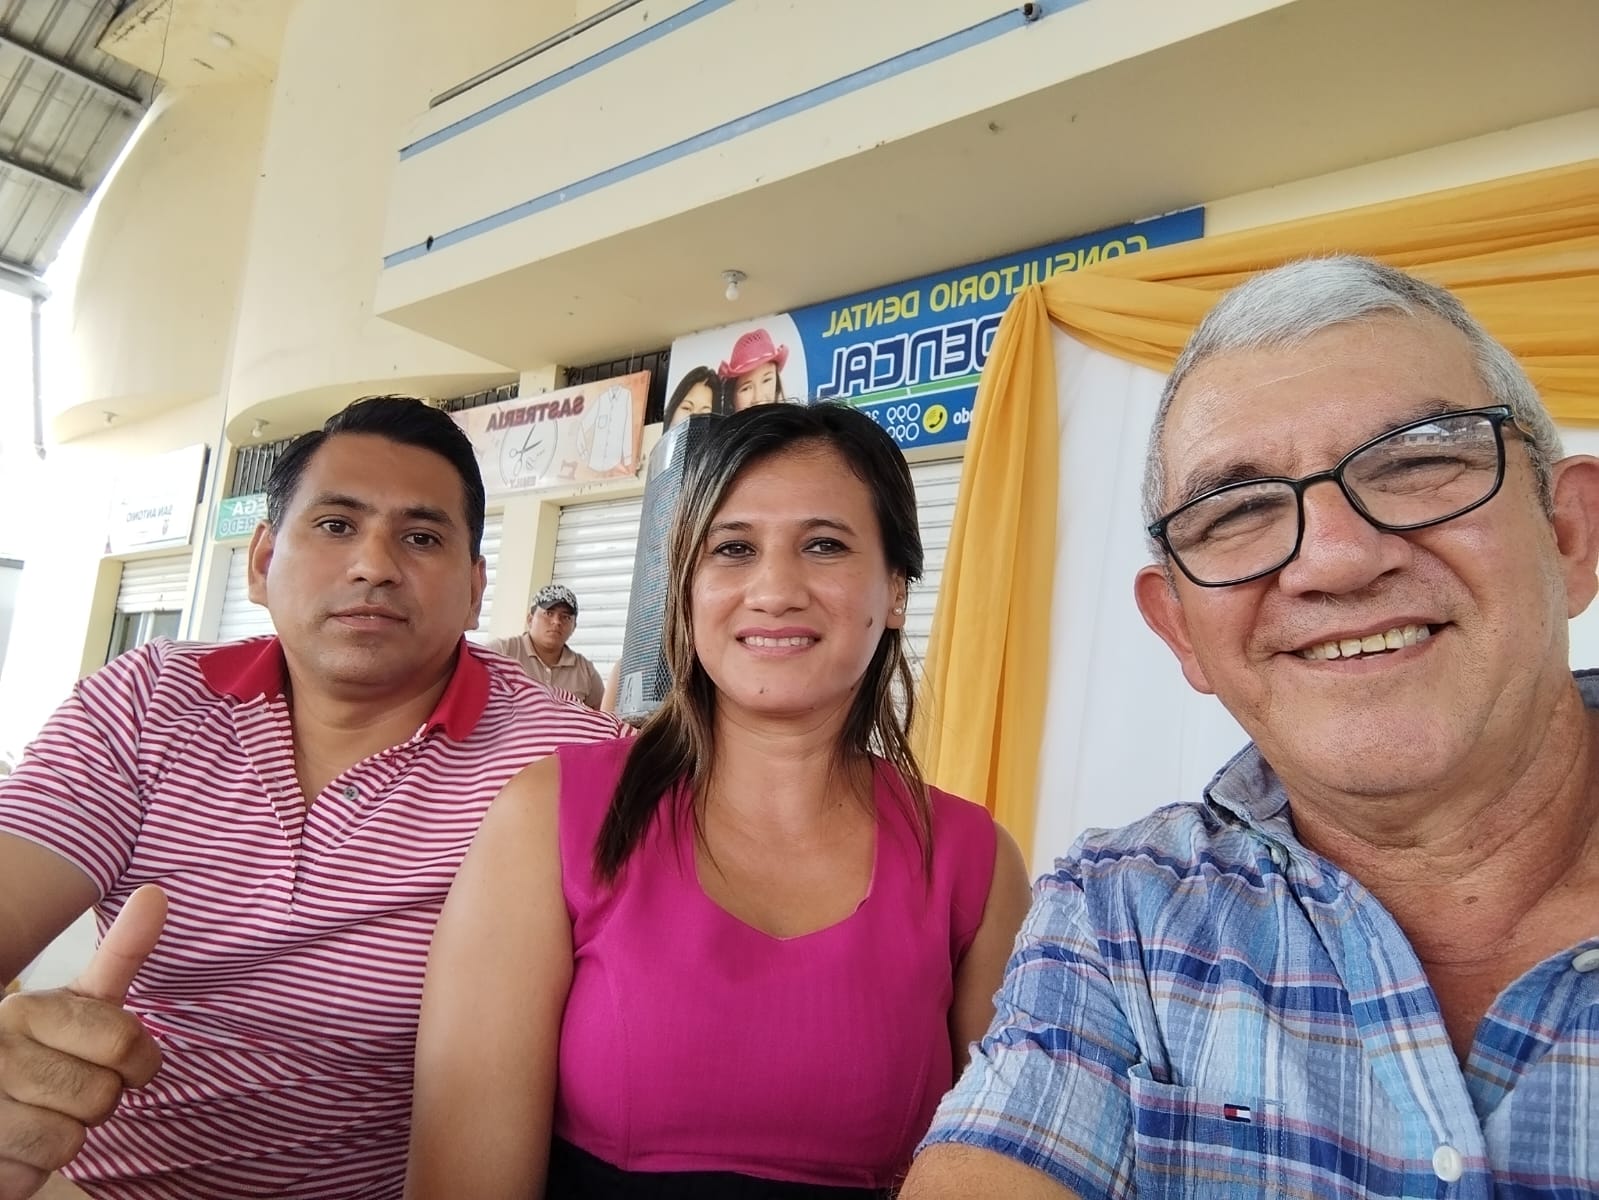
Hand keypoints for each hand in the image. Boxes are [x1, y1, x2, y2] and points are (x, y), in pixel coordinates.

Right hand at [0, 886, 166, 1198]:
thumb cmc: (43, 1049)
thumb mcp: (81, 1001)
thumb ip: (121, 953)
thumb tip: (157, 892)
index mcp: (30, 1009)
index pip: (125, 1042)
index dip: (139, 1064)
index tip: (120, 1059)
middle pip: (102, 1097)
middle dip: (100, 1102)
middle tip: (69, 1088)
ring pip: (68, 1140)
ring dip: (66, 1137)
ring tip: (40, 1113)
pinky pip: (34, 1173)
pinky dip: (33, 1169)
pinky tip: (15, 1144)